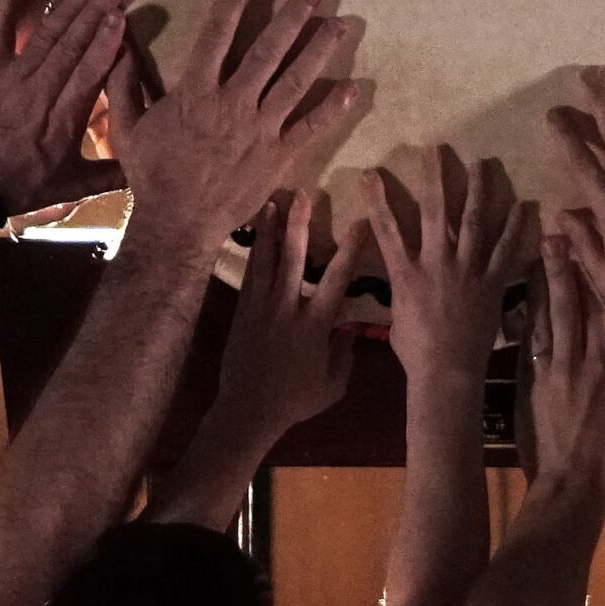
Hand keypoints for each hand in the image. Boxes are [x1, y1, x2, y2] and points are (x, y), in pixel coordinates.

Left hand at [0, 0, 132, 213]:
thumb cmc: (22, 183)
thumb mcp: (69, 186)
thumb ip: (109, 174)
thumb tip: (146, 166)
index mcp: (61, 121)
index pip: (87, 75)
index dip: (105, 44)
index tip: (121, 18)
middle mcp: (37, 92)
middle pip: (70, 46)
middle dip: (94, 13)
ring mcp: (11, 76)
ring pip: (45, 34)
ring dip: (69, 5)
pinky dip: (7, 3)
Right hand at [113, 0, 369, 252]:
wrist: (178, 223)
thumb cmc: (151, 175)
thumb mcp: (126, 127)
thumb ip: (122, 83)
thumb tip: (114, 42)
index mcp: (195, 91)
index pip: (217, 31)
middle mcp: (232, 103)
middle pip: (267, 50)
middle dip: (292, 17)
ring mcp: (259, 129)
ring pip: (294, 81)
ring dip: (318, 51)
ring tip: (339, 25)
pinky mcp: (278, 156)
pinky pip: (309, 128)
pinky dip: (332, 108)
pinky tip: (352, 88)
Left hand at [211, 191, 367, 438]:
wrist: (247, 411)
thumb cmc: (295, 401)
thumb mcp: (332, 385)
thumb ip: (344, 354)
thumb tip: (349, 328)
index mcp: (314, 325)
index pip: (337, 279)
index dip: (350, 249)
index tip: (361, 222)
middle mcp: (287, 308)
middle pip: (293, 257)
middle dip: (299, 223)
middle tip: (304, 194)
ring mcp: (261, 307)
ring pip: (266, 260)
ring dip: (271, 230)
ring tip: (273, 202)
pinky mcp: (242, 312)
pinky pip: (249, 275)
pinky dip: (254, 252)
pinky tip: (257, 236)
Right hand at [361, 147, 538, 384]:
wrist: (446, 372)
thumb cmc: (415, 351)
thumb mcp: (396, 315)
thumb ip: (399, 289)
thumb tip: (397, 277)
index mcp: (406, 272)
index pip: (387, 228)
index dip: (377, 198)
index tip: (371, 172)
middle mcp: (436, 263)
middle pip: (435, 211)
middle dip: (435, 177)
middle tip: (437, 149)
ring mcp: (467, 271)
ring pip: (473, 222)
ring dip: (477, 190)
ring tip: (481, 163)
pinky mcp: (492, 283)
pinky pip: (506, 250)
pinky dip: (514, 227)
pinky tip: (523, 204)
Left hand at [520, 236, 604, 494]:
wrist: (571, 485)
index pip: (596, 312)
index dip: (590, 279)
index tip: (584, 252)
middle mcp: (575, 360)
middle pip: (566, 305)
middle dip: (559, 270)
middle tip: (551, 238)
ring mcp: (548, 372)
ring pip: (542, 320)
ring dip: (537, 289)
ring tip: (531, 260)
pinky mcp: (529, 386)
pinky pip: (528, 346)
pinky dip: (526, 323)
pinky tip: (521, 307)